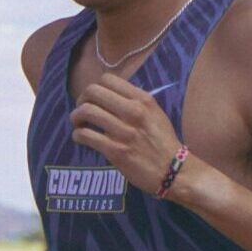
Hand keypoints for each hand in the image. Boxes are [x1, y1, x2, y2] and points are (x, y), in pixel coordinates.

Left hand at [72, 75, 185, 193]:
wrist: (174, 171)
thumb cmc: (163, 142)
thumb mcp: (155, 113)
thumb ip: (134, 102)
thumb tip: (108, 97)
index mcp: (143, 100)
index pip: (108, 79)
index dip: (94, 88)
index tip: (93, 99)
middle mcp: (133, 111)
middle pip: (93, 91)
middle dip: (81, 100)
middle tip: (82, 111)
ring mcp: (124, 131)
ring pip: (87, 111)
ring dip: (76, 117)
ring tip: (78, 124)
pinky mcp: (116, 151)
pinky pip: (86, 135)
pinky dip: (78, 135)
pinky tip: (81, 138)